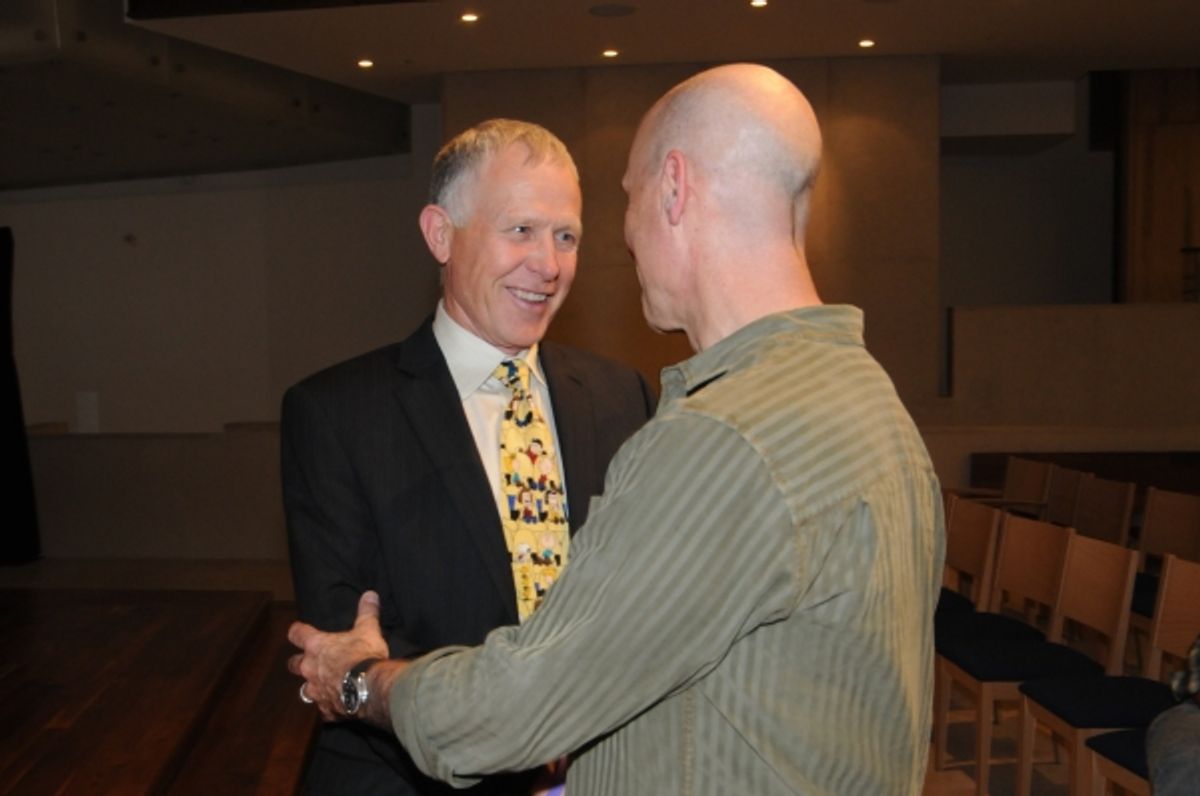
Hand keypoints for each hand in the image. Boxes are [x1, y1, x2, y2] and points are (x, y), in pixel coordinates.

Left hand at [288, 591, 389, 720]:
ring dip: (312, 687)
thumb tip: (370, 594)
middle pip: (293, 665)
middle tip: (307, 662)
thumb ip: (367, 612)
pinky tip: (337, 705)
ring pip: (304, 690)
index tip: (298, 630)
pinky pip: (323, 708)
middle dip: (298, 663)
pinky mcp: (326, 709)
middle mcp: (310, 669)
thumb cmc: (364, 656)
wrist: (369, 688)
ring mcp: (316, 691)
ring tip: (322, 686)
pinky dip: (329, 705)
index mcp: (317, 646)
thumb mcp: (368, 630)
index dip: (297, 631)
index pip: (297, 634)